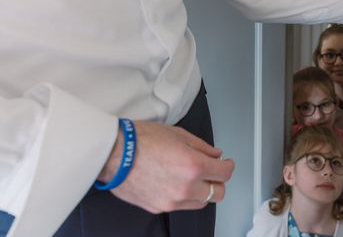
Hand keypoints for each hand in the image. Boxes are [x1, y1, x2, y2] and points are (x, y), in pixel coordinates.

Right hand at [98, 121, 234, 212]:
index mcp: (193, 166)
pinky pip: (180, 206)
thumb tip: (215, 154)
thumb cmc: (141, 140)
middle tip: (213, 171)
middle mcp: (185, 187)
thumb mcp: (179, 134)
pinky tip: (175, 182)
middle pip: (217, 193)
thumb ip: (202, 147)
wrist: (113, 154)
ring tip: (192, 177)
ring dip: (202, 191)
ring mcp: (172, 201)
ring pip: (200, 203)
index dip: (228, 166)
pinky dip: (183, 196)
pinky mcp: (159, 207)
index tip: (226, 163)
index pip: (225, 173)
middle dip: (218, 181)